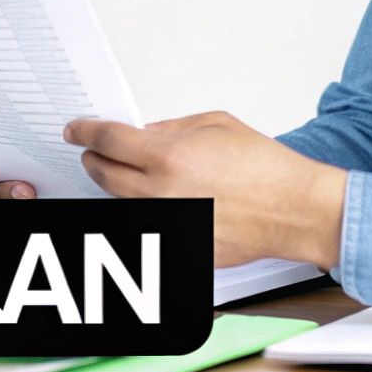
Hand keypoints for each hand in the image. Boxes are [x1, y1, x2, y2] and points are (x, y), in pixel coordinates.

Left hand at [65, 111, 346, 268]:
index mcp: (168, 157)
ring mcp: (167, 224)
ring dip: (117, 187)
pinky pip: (147, 227)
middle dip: (94, 159)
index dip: (85, 132)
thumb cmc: (266, 168)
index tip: (76, 131)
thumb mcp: (215, 124)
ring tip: (128, 175)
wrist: (294, 209)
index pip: (107, 141)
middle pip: (104, 175)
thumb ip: (172, 128)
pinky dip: (144, 212)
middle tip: (94, 152)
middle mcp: (161, 193)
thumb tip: (144, 134)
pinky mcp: (178, 247)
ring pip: (121, 204)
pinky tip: (157, 202)